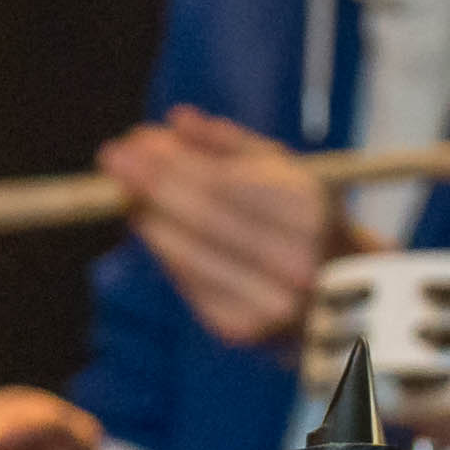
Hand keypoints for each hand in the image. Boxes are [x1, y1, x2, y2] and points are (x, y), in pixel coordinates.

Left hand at [108, 112, 344, 357]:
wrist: (338, 294)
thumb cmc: (303, 219)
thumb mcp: (285, 171)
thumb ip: (231, 144)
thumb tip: (177, 119)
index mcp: (308, 213)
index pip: (222, 184)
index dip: (171, 163)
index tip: (133, 140)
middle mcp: (293, 260)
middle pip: (202, 217)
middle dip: (151, 185)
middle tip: (111, 159)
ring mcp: (267, 302)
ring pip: (190, 255)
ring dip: (149, 219)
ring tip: (123, 191)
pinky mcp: (241, 330)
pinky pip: (189, 284)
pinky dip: (164, 251)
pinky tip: (144, 224)